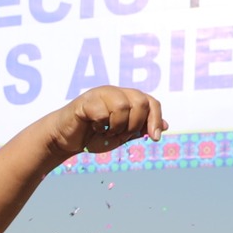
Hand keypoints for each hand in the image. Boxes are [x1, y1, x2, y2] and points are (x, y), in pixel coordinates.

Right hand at [48, 86, 166, 159]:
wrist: (67, 140)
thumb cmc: (94, 136)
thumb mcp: (122, 135)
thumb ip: (141, 129)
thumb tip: (165, 126)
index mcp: (127, 99)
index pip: (151, 102)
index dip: (156, 119)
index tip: (154, 138)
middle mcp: (116, 92)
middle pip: (140, 101)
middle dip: (135, 124)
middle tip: (122, 134)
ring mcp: (100, 94)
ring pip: (122, 106)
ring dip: (117, 126)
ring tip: (106, 131)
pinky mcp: (86, 101)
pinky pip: (102, 113)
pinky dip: (100, 126)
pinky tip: (94, 128)